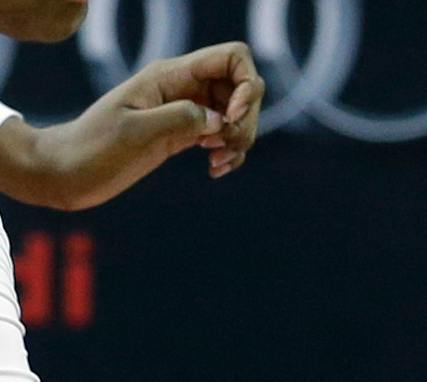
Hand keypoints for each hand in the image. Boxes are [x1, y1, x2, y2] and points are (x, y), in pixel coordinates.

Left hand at [33, 42, 262, 209]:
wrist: (70, 170)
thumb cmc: (96, 149)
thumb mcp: (138, 132)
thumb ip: (182, 119)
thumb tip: (221, 119)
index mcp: (170, 75)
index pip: (233, 58)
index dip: (247, 87)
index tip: (232, 120)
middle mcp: (182, 86)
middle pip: (243, 88)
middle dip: (247, 121)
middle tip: (224, 148)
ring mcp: (185, 109)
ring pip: (239, 114)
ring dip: (241, 141)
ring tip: (217, 162)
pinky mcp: (185, 132)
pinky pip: (225, 134)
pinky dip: (231, 154)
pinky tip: (214, 169)